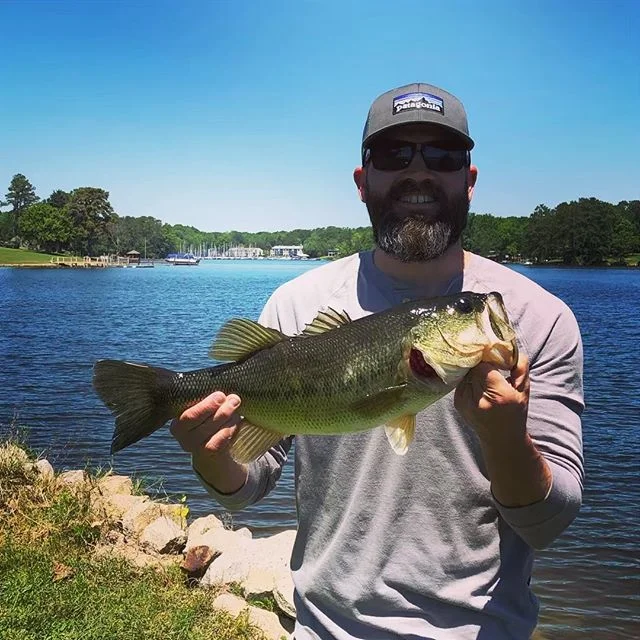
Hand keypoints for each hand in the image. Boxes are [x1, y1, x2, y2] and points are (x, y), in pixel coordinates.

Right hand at [170, 391, 241, 455]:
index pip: (189, 415)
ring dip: (227, 418)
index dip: (206, 405)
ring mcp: (194, 447)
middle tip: (234, 399)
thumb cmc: (209, 418)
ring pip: (210, 431)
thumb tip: (223, 388)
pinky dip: (230, 429)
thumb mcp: (205, 407)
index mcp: (177, 421)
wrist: (212, 447)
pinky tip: (236, 422)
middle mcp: (182, 436)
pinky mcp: (207, 454)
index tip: (221, 395)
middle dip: (219, 409)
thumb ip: (209, 399)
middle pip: (199, 422)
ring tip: (236, 408)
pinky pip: (219, 442)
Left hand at [455, 353, 551, 506]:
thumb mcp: (524, 390)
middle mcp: (478, 400)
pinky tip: (477, 382)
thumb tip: (509, 347)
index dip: (488, 358)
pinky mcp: (457, 403)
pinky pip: (461, 381)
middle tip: (487, 359)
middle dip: (480, 362)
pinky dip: (468, 378)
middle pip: (472, 368)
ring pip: (464, 373)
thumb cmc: (515, 412)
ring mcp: (465, 403)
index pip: (484, 366)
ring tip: (483, 373)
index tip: (494, 356)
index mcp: (498, 396)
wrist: (501, 439)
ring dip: (473, 369)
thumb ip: (520, 366)